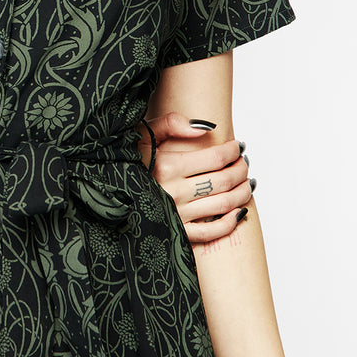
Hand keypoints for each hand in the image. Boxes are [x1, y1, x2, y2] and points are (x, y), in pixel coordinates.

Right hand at [142, 111, 253, 243]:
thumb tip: (206, 128)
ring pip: (223, 205)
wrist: (110, 189)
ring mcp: (175, 214)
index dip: (233, 151)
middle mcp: (172, 191)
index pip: (215, 158)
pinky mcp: (176, 232)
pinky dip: (230, 224)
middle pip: (223, 181)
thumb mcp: (144, 133)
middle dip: (241, 170)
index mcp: (166, 166)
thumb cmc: (129, 160)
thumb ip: (172, 123)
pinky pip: (210, 232)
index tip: (239, 146)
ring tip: (247, 184)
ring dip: (242, 194)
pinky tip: (239, 213)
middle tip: (245, 164)